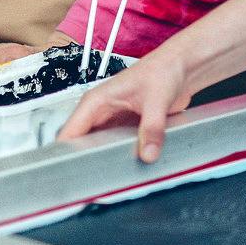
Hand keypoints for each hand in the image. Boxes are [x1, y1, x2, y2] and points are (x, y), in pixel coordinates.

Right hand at [57, 53, 191, 162]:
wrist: (182, 66)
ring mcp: (114, 120)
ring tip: (108, 175)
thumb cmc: (164, 68)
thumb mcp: (157, 99)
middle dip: (83, 159)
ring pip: (98, 146)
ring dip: (102, 158)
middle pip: (81, 142)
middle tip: (89, 179)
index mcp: (97, 100)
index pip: (70, 130)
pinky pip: (116, 146)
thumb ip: (152, 128)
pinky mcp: (127, 127)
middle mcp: (102, 110)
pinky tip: (125, 165)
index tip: (66, 170)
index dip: (63, 152)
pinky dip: (119, 155)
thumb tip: (148, 152)